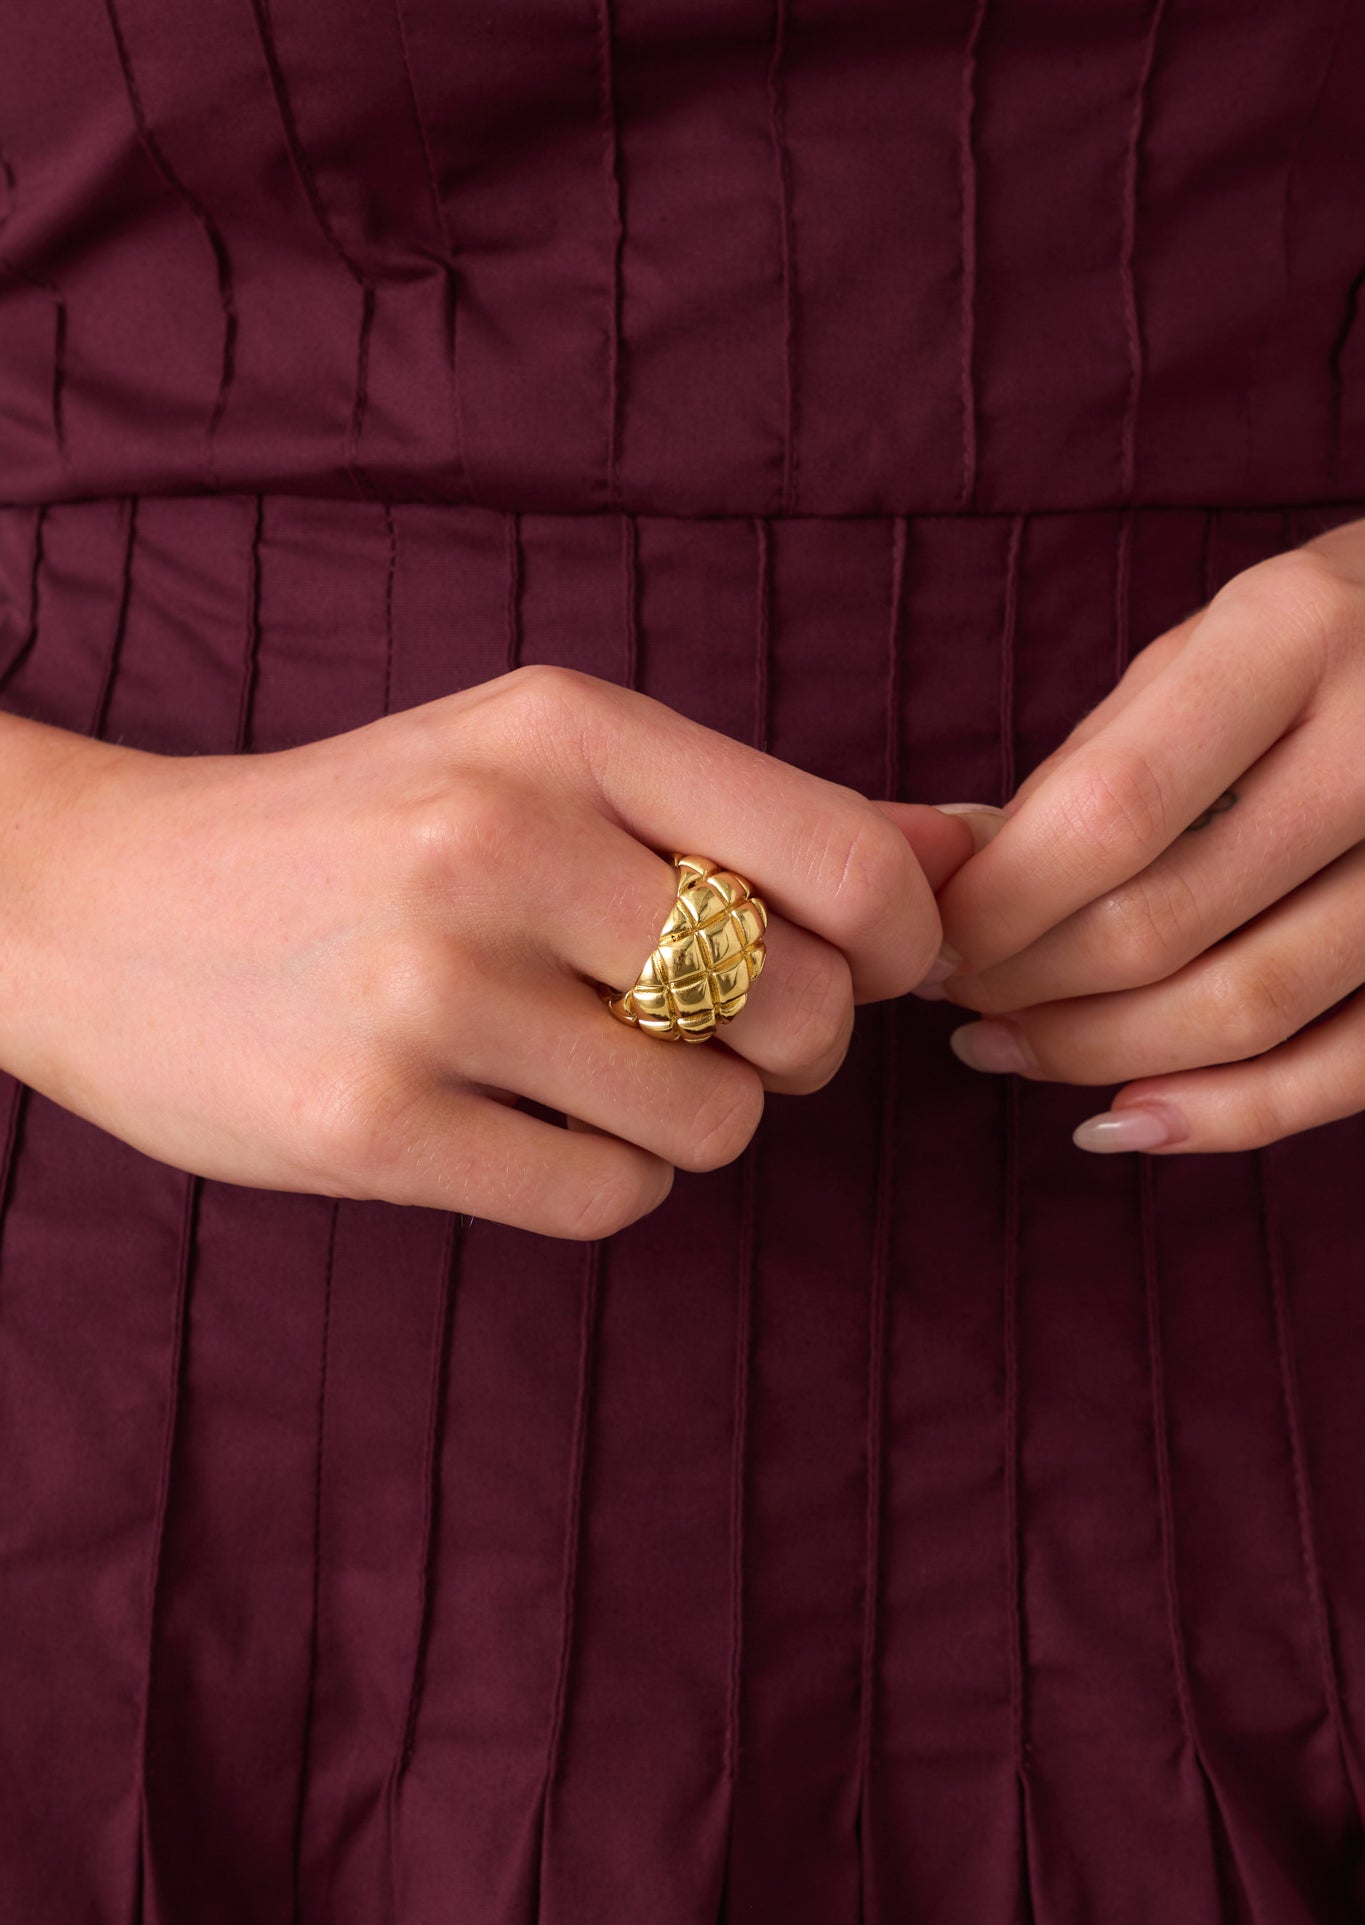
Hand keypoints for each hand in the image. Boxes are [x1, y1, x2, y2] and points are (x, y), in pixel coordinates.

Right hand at [0, 668, 967, 1237]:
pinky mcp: (372, 1126)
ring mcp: (429, 990)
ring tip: (598, 1067)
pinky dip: (610, 1175)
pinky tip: (531, 1122)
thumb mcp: (541, 762)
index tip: (876, 969)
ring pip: (717, 1120)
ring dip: (697, 1117)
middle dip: (797, 1045)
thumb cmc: (357, 830)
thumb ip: (758, 804)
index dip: (906, 944)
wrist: (95, 905)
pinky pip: (611, 1196)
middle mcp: (500, 842)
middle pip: (804, 1009)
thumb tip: (971, 849)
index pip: (844, 861)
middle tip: (720, 1027)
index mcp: (561, 728)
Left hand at [917, 522, 1364, 1154]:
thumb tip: (952, 872)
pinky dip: (1228, 1116)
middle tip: (958, 996)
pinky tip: (1124, 1117)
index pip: (1112, 810)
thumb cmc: (1323, 644)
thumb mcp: (1205, 650)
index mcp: (1296, 635)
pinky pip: (1344, 1070)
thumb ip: (1090, 761)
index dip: (1000, 900)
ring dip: (1098, 1053)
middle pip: (1167, 922)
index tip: (931, 934)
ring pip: (1247, 1010)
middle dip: (1029, 983)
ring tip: (1006, 1047)